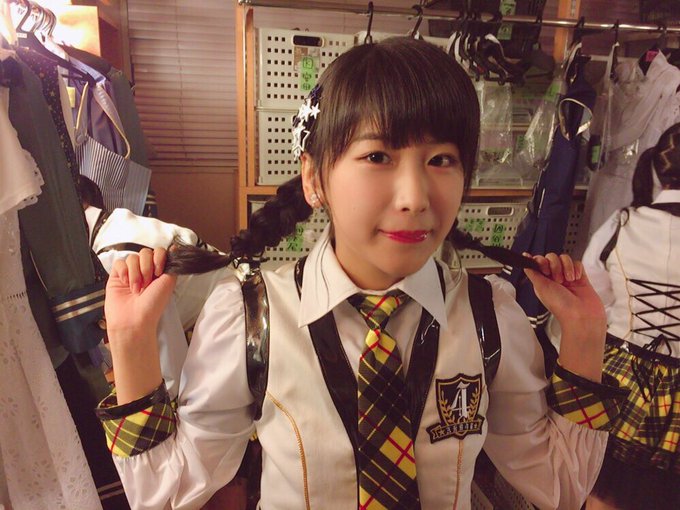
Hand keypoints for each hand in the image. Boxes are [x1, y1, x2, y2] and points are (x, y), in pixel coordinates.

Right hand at [105, 247, 175, 341]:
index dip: (158, 258)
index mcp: (158, 272)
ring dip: (136, 273)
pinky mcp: (117, 276)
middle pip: (145, 252)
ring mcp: (130, 273)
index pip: (158, 252)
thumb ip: (171, 265)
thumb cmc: (152, 306)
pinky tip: (126, 283)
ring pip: (132, 257)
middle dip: (147, 267)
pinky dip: (124, 272)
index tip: (159, 272)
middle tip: (147, 283)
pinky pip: (119, 263)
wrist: (134, 320)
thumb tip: (175, 248)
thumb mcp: (168, 283)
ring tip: (136, 288)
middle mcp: (145, 271)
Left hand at [523, 253, 605, 380]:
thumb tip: (524, 258)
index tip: (545, 270)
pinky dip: (576, 269)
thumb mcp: (541, 287)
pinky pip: (577, 263)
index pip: (539, 261)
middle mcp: (554, 278)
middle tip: (558, 280)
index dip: (542, 262)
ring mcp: (567, 277)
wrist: (581, 315)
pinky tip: (576, 279)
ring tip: (568, 280)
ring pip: (565, 259)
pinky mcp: (580, 277)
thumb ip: (532, 271)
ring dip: (566, 267)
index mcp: (542, 281)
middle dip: (555, 266)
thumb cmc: (560, 306)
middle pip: (552, 257)